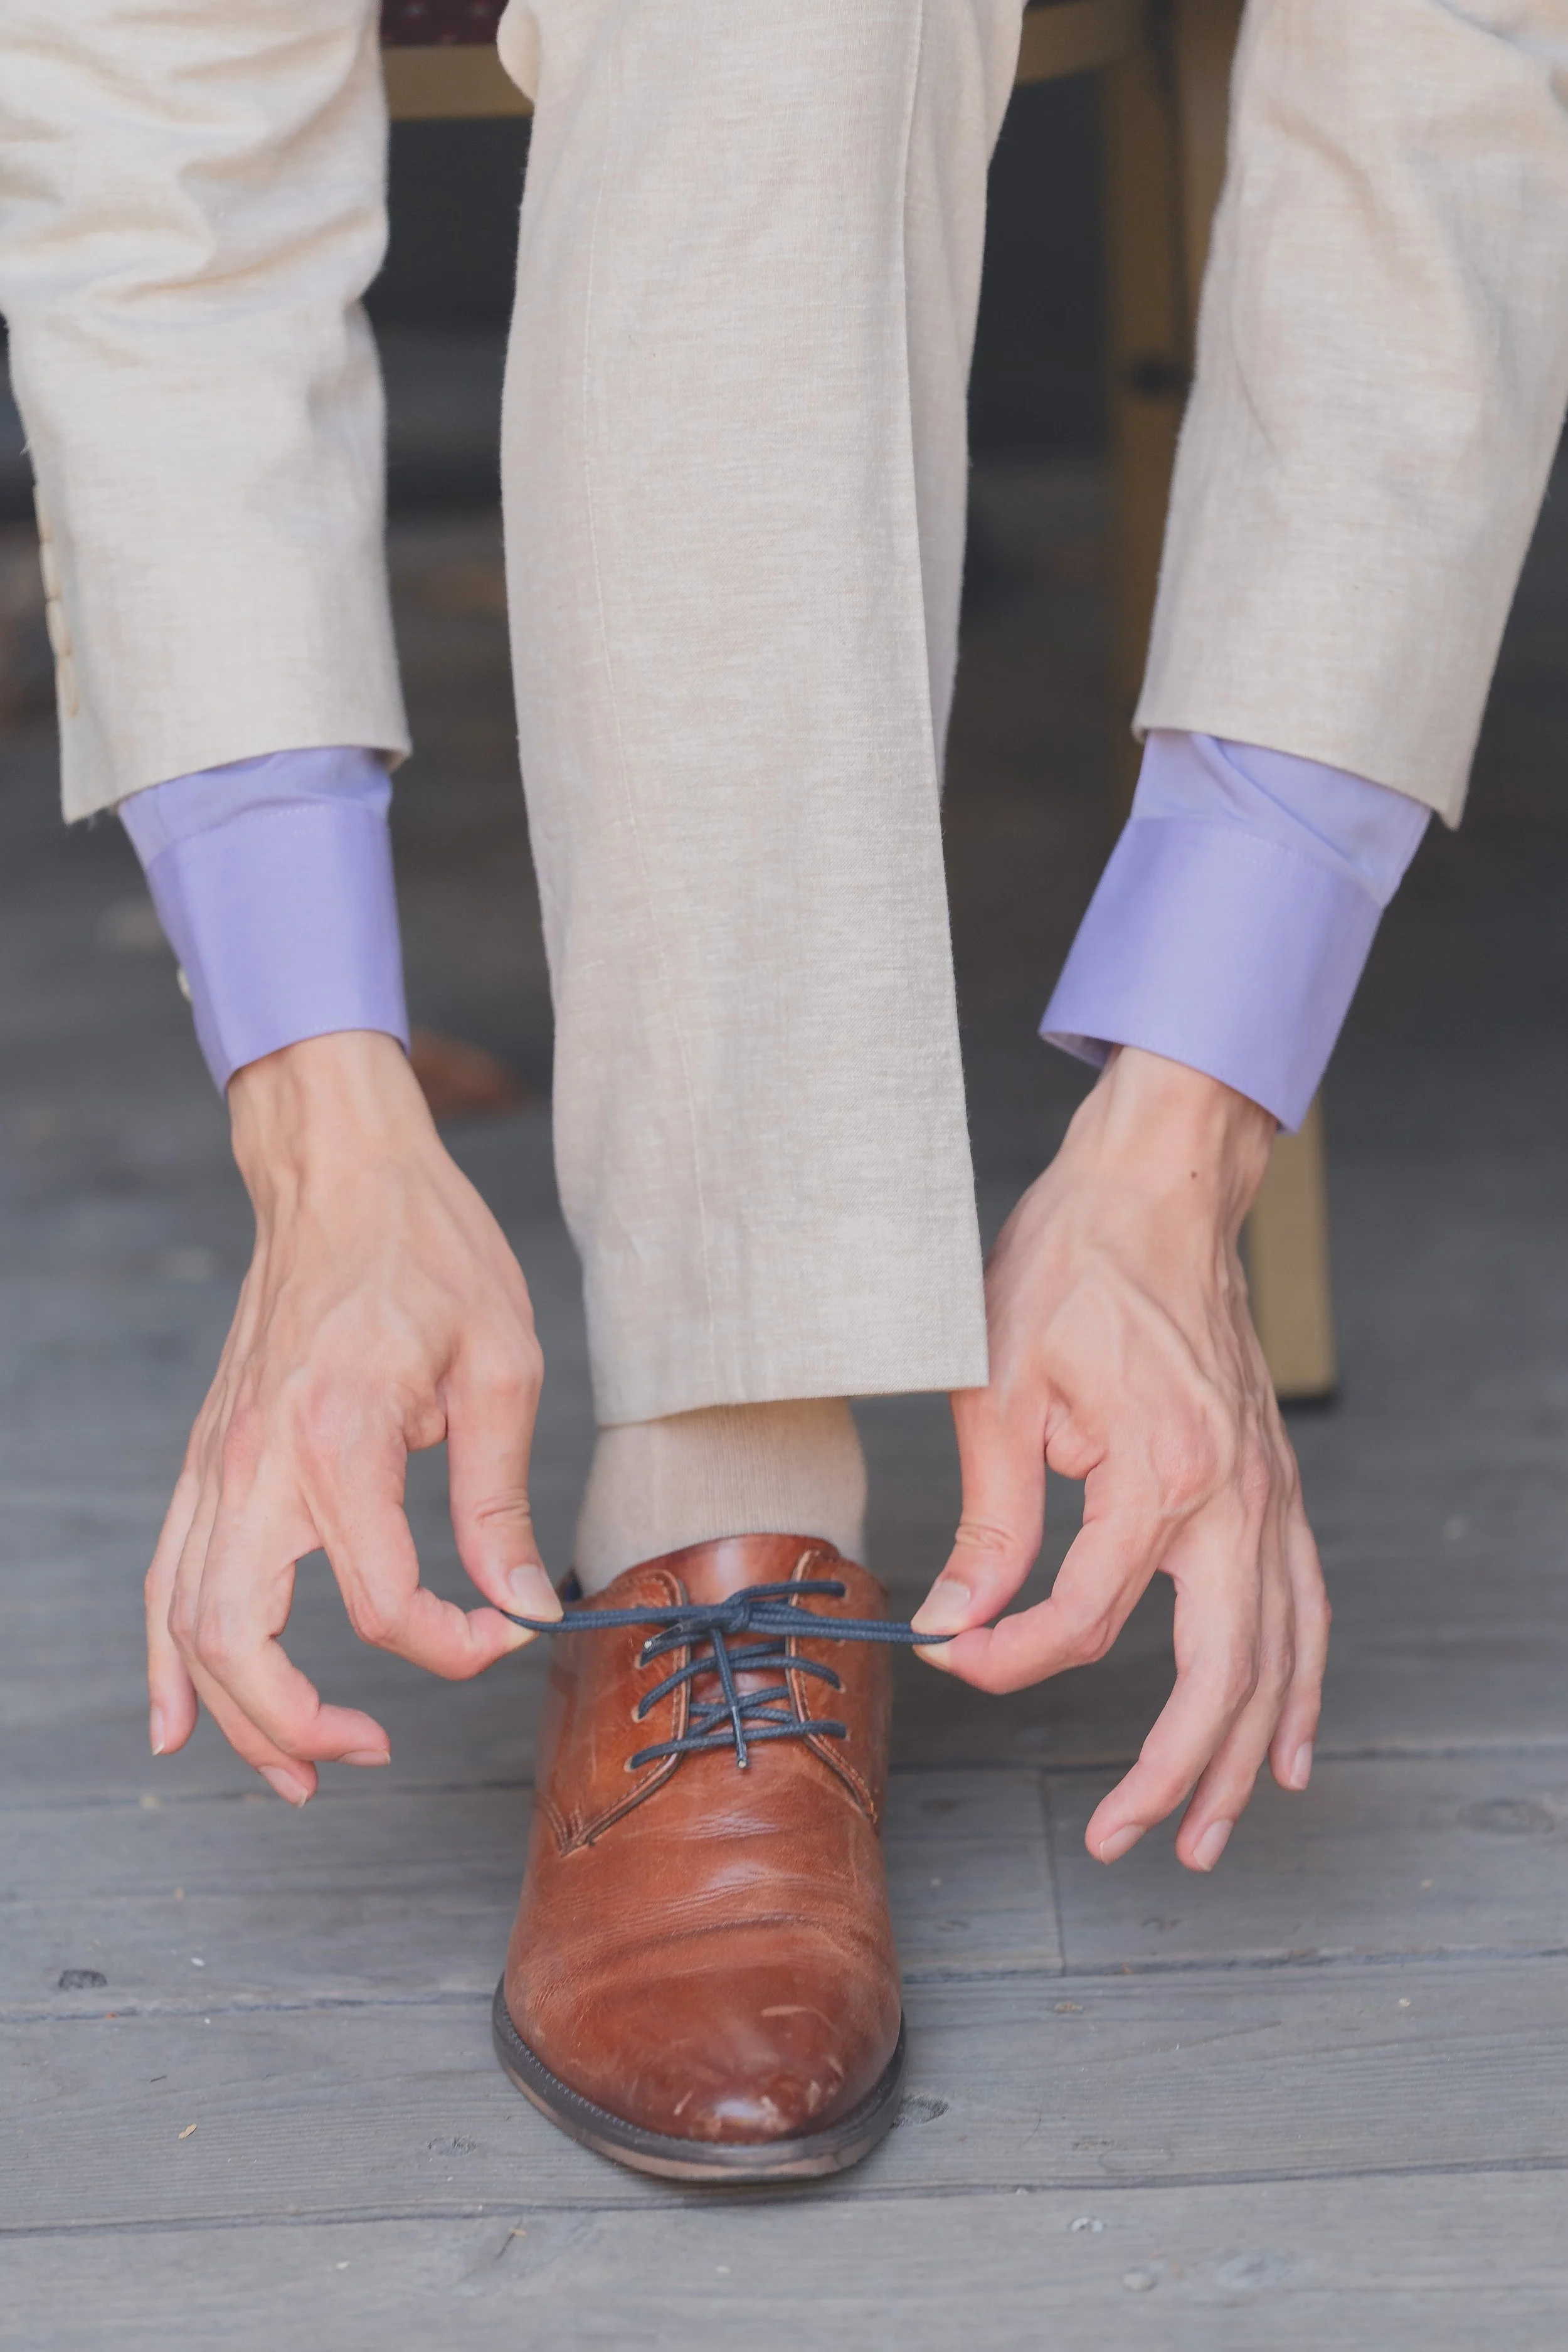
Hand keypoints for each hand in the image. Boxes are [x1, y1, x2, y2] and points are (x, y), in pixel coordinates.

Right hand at [144, 1032, 559, 1802]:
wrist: (339, 1173)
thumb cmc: (427, 1250)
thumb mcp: (500, 1363)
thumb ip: (500, 1499)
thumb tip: (525, 1606)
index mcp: (340, 1436)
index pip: (383, 1602)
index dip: (451, 1646)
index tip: (503, 1630)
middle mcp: (257, 1459)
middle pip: (241, 1640)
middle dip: (299, 1723)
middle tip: (371, 1750)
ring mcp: (216, 1462)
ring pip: (189, 1623)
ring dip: (234, 1714)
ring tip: (297, 1772)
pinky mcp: (206, 1458)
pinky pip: (164, 1577)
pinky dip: (165, 1659)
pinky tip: (181, 1725)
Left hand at [913, 1046, 1328, 1871]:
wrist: (1154, 1191)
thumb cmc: (1071, 1270)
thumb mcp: (997, 1385)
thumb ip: (989, 1520)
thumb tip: (954, 1625)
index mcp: (1158, 1475)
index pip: (1088, 1620)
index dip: (1013, 1657)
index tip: (953, 1659)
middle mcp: (1233, 1499)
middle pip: (1218, 1677)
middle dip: (1171, 1774)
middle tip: (1119, 1840)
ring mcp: (1268, 1496)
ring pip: (1278, 1660)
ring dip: (1243, 1755)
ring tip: (1208, 1836)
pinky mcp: (1275, 1485)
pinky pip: (1307, 1607)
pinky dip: (1301, 1686)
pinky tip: (1286, 1744)